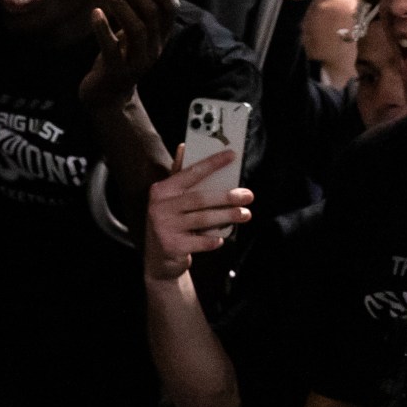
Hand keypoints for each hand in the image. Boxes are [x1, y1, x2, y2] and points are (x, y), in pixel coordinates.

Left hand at [82, 0, 176, 105]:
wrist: (108, 95)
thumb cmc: (122, 55)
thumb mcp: (136, 28)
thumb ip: (149, 2)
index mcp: (160, 37)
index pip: (169, 9)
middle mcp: (153, 49)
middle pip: (150, 14)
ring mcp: (137, 62)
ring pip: (136, 30)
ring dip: (120, 6)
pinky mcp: (117, 72)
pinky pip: (112, 49)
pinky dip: (103, 30)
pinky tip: (95, 12)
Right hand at [144, 147, 248, 281]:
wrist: (158, 260)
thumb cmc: (170, 223)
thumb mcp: (170, 200)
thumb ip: (179, 175)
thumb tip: (184, 146)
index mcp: (162, 190)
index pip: (190, 172)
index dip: (212, 163)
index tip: (232, 155)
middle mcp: (160, 207)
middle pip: (200, 198)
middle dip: (227, 197)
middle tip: (248, 195)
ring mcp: (164, 227)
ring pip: (203, 219)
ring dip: (227, 217)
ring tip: (245, 214)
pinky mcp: (171, 246)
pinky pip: (200, 242)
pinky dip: (213, 240)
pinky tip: (220, 238)